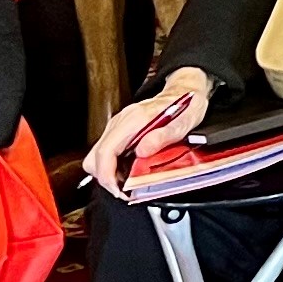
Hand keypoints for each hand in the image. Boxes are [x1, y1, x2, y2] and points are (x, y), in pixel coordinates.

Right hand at [84, 68, 212, 194]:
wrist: (187, 91)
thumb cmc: (187, 105)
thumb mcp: (185, 122)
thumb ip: (164, 136)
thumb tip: (143, 151)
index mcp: (134, 120)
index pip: (105, 151)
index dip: (107, 175)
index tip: (119, 189)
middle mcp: (121, 121)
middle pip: (95, 157)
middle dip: (106, 178)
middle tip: (124, 190)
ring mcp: (118, 126)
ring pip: (98, 156)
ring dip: (109, 174)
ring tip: (127, 183)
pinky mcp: (120, 131)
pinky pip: (107, 153)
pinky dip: (113, 166)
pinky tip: (128, 172)